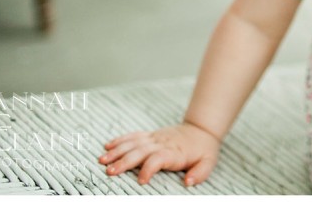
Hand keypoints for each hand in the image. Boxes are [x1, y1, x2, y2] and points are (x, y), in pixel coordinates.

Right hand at [99, 122, 220, 186]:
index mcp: (174, 152)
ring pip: (133, 143)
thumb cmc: (203, 150)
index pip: (159, 158)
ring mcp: (154, 138)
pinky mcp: (150, 135)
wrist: (201, 129)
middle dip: (124, 161)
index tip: (141, 181)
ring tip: (102, 160)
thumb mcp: (209, 162)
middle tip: (109, 171)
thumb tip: (188, 182)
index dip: (149, 169)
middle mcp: (162, 144)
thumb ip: (200, 173)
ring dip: (117, 151)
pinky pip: (133, 136)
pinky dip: (120, 140)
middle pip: (140, 151)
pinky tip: (107, 146)